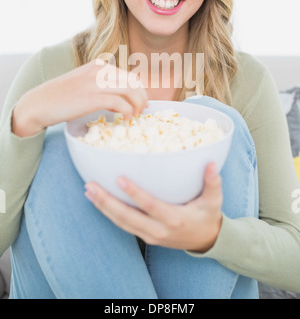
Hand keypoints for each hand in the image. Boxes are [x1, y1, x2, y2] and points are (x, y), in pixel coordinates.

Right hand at [12, 60, 147, 136]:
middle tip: (142, 110)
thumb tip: (122, 99)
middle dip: (141, 97)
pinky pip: (120, 103)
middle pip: (133, 82)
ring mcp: (96, 83)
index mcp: (99, 65)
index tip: (141, 102)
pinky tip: (125, 119)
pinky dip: (127, 111)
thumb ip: (102, 86)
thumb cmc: (61, 97)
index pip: (128, 75)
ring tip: (135, 116)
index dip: (139, 90)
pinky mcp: (93, 97)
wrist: (40, 103)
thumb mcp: (84, 83)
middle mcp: (100, 70)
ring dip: (137, 105)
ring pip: (130, 90)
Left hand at [85, 162, 222, 251]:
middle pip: (127, 217)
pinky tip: (98, 202)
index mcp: (174, 219)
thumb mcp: (214, 201)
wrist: (206, 241)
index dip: (134, 193)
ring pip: (121, 222)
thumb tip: (212, 164)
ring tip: (89, 191)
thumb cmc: (208, 216)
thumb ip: (213, 182)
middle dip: (107, 202)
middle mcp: (159, 230)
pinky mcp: (145, 237)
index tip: (119, 179)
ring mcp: (150, 236)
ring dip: (103, 207)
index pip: (150, 205)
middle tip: (91, 186)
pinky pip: (123, 225)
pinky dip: (109, 214)